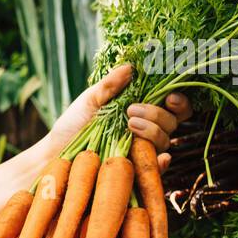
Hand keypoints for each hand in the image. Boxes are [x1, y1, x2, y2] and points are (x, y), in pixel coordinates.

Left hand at [44, 63, 193, 171]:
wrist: (57, 152)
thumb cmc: (74, 124)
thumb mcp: (90, 100)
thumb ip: (110, 85)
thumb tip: (130, 66)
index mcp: (142, 110)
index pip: (174, 106)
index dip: (180, 101)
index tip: (170, 97)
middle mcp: (148, 130)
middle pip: (173, 122)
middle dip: (158, 114)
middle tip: (132, 110)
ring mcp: (143, 151)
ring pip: (166, 141)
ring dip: (153, 131)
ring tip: (128, 124)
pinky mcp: (135, 171)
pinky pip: (157, 169)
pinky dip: (161, 163)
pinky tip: (158, 157)